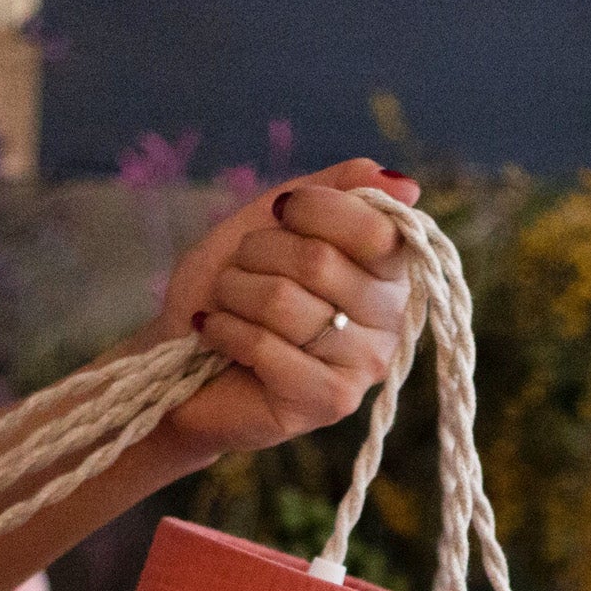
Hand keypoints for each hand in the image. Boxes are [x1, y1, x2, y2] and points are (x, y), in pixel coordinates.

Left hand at [156, 158, 420, 466]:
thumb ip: (336, 191)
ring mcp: (364, 367)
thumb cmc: (233, 288)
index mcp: (388, 273)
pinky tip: (216, 333)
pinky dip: (225, 330)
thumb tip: (407, 187)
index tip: (279, 213)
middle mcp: (389, 322)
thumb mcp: (275, 220)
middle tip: (241, 269)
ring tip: (227, 304)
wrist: (183, 359)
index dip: (313, 208)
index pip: (374, 228)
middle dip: (258, 252)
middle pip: (320, 261)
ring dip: (235, 293)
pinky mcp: (330, 403)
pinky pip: (267, 347)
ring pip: (285, 302)